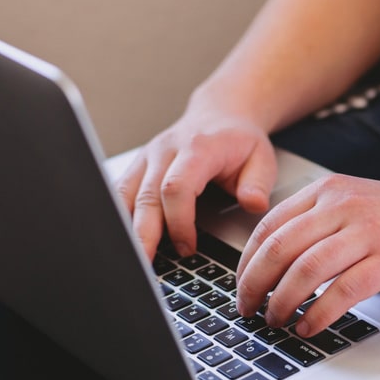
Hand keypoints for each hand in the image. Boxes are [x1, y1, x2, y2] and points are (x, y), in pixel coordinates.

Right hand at [115, 109, 277, 260]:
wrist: (220, 113)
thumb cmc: (239, 140)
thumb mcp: (262, 158)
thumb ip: (258, 184)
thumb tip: (253, 204)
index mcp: (197, 148)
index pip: (177, 188)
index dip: (179, 222)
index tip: (187, 248)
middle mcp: (166, 151)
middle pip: (146, 196)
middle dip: (144, 235)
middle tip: (145, 266)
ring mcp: (148, 158)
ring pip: (125, 195)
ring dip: (126, 229)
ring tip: (127, 261)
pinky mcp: (138, 167)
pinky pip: (119, 193)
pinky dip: (117, 216)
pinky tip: (119, 239)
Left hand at [235, 174, 379, 336]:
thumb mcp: (352, 208)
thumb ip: (315, 224)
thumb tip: (268, 265)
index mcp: (327, 191)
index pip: (268, 225)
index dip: (246, 262)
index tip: (239, 286)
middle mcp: (343, 205)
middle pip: (279, 248)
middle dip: (255, 285)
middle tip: (247, 309)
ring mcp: (367, 231)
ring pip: (305, 271)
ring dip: (282, 303)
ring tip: (275, 322)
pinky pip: (341, 292)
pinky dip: (318, 314)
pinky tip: (309, 327)